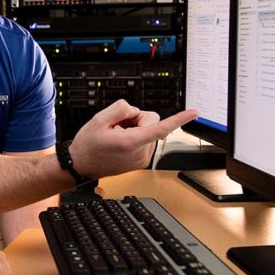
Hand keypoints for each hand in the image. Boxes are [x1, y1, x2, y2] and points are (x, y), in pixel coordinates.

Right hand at [69, 100, 197, 179]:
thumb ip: (121, 109)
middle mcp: (140, 153)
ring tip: (115, 136)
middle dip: (136, 119)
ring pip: (148, 130)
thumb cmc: (88, 146)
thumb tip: (135, 110)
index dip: (179, 120)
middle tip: (116, 126)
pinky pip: (145, 139)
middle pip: (151, 122)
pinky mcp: (141, 161)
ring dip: (134, 128)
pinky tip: (119, 142)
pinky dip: (134, 136)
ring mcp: (141, 159)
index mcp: (131, 143)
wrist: (80, 166)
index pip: (160, 128)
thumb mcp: (99, 119)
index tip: (194, 113)